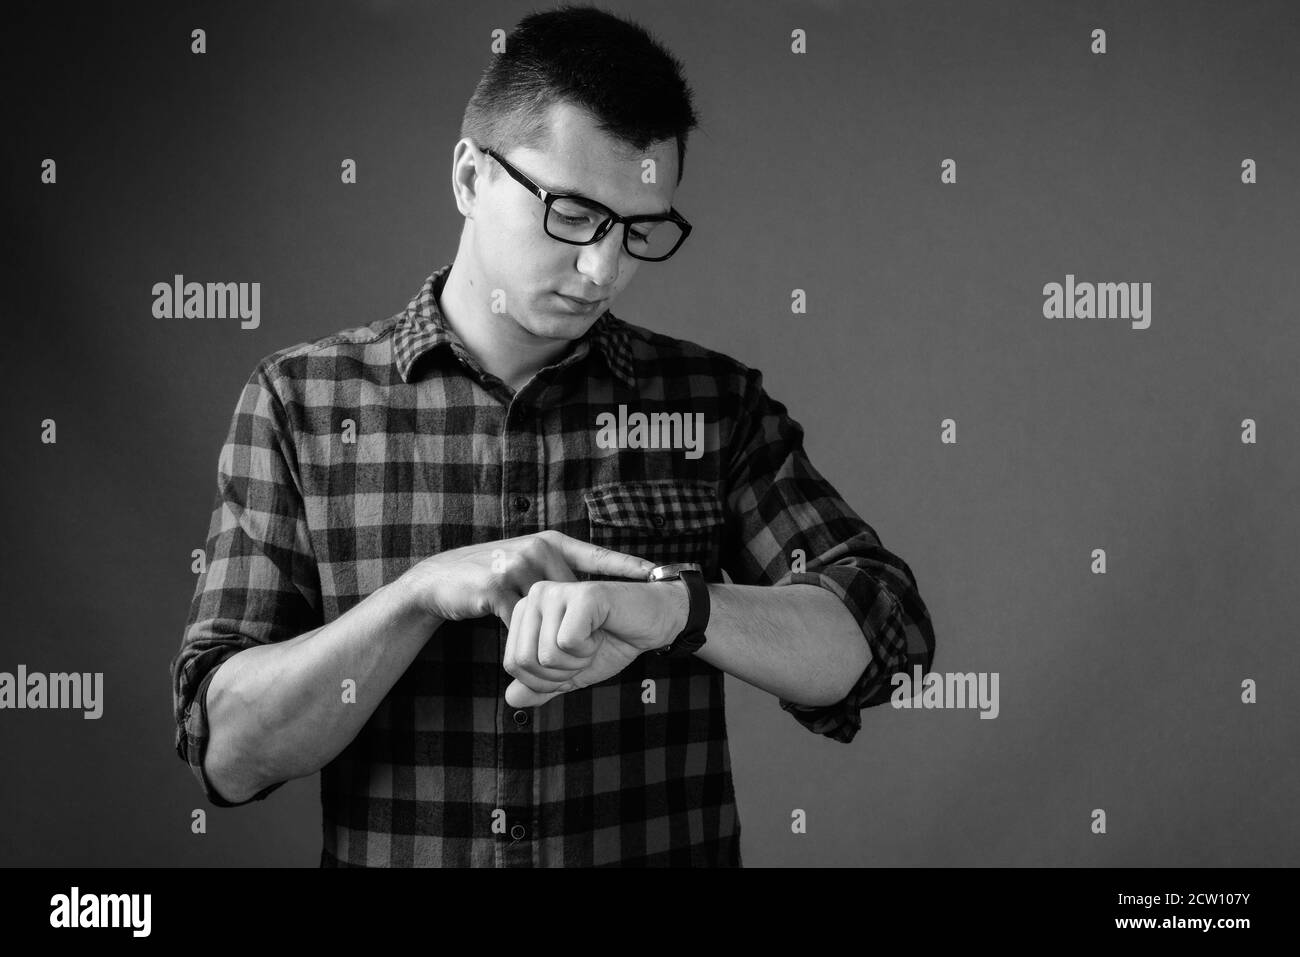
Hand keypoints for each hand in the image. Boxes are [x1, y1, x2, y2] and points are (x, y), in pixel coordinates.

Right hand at [398, 531, 654, 627]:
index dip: (630, 567)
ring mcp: (516, 565)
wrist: (439, 581)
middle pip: (578, 592)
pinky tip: (535, 652)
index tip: (661, 575)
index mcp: (552, 542)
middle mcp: (538, 548)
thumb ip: (558, 575)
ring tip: (572, 659)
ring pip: (554, 610)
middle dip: (587, 620)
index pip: (599, 555)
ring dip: (559, 636)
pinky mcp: (496, 588)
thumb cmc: (490, 577)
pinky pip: (525, 623)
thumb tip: (592, 594)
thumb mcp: (528, 566)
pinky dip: (532, 640)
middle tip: (607, 643)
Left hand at [503, 579, 689, 707]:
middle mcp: (535, 595)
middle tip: (584, 653)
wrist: (653, 624)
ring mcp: (557, 591)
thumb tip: (511, 700)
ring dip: (577, 661)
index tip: (570, 662)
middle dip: (560, 673)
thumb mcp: (571, 672)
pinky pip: (569, 642)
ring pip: (547, 654)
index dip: (544, 680)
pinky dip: (589, 649)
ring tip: (593, 640)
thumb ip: (541, 685)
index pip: (513, 664)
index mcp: (526, 611)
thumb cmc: (612, 641)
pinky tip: (602, 630)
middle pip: (525, 661)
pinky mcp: (581, 595)